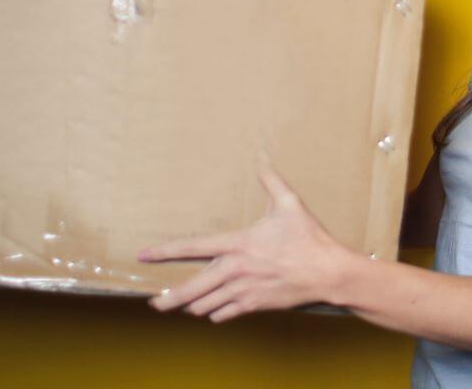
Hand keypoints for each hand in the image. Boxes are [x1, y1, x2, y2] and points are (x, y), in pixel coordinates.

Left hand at [136, 155, 356, 322]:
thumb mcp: (289, 204)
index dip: (164, 251)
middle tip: (154, 304)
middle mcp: (234, 270)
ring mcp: (243, 291)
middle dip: (169, 299)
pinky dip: (216, 313)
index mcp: (237, 244)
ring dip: (193, 306)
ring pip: (205, 305)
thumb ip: (271, 181)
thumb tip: (262, 156)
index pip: (192, 247)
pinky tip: (213, 311)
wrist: (326, 273)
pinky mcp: (254, 306)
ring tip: (183, 306)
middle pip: (191, 289)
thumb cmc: (308, 238)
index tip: (144, 255)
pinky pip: (225, 314)